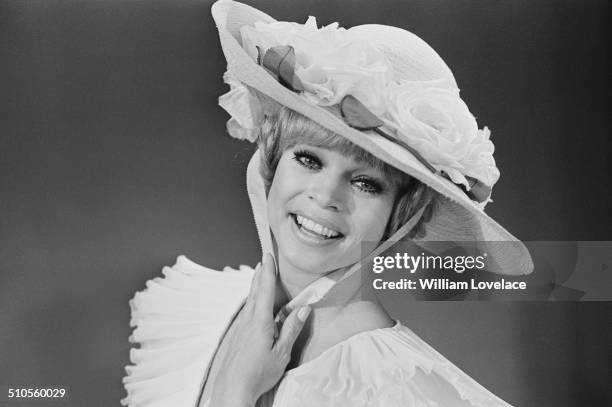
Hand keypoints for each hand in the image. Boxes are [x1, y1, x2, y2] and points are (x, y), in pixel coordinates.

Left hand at [209, 253, 310, 406]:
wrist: (232, 388)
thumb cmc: (259, 373)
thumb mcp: (282, 353)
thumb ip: (292, 329)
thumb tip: (303, 309)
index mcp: (260, 321)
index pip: (264, 290)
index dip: (267, 271)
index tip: (268, 256)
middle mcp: (247, 320)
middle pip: (254, 291)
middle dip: (259, 274)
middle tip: (263, 260)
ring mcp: (239, 328)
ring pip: (248, 301)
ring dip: (254, 286)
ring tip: (258, 276)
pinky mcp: (236, 336)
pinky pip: (245, 312)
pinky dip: (250, 301)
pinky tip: (252, 306)